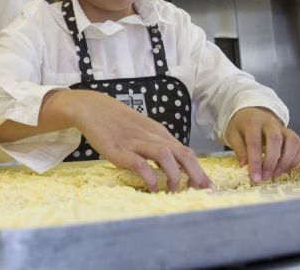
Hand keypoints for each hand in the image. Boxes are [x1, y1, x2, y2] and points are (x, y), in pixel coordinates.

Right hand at [71, 91, 211, 191]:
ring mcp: (135, 142)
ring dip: (174, 175)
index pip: (186, 152)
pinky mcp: (119, 149)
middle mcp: (151, 136)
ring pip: (165, 155)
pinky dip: (149, 176)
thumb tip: (172, 164)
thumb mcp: (141, 129)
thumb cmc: (116, 121)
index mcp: (158, 133)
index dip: (200, 170)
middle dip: (195, 174)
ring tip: (173, 190)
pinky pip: (139, 163)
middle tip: (201, 192)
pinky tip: (152, 187)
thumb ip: (156, 144)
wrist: (92, 108)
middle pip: (182, 154)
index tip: (208, 187)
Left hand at [225, 107, 299, 182]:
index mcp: (252, 122)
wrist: (253, 114)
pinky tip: (285, 169)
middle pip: (275, 139)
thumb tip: (245, 166)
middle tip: (265, 176)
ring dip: (285, 161)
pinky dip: (295, 159)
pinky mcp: (293, 134)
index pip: (254, 142)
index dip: (255, 161)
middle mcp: (270, 122)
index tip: (255, 177)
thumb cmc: (242, 127)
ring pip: (292, 142)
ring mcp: (284, 128)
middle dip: (271, 161)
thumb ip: (239, 149)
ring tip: (275, 174)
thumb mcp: (233, 135)